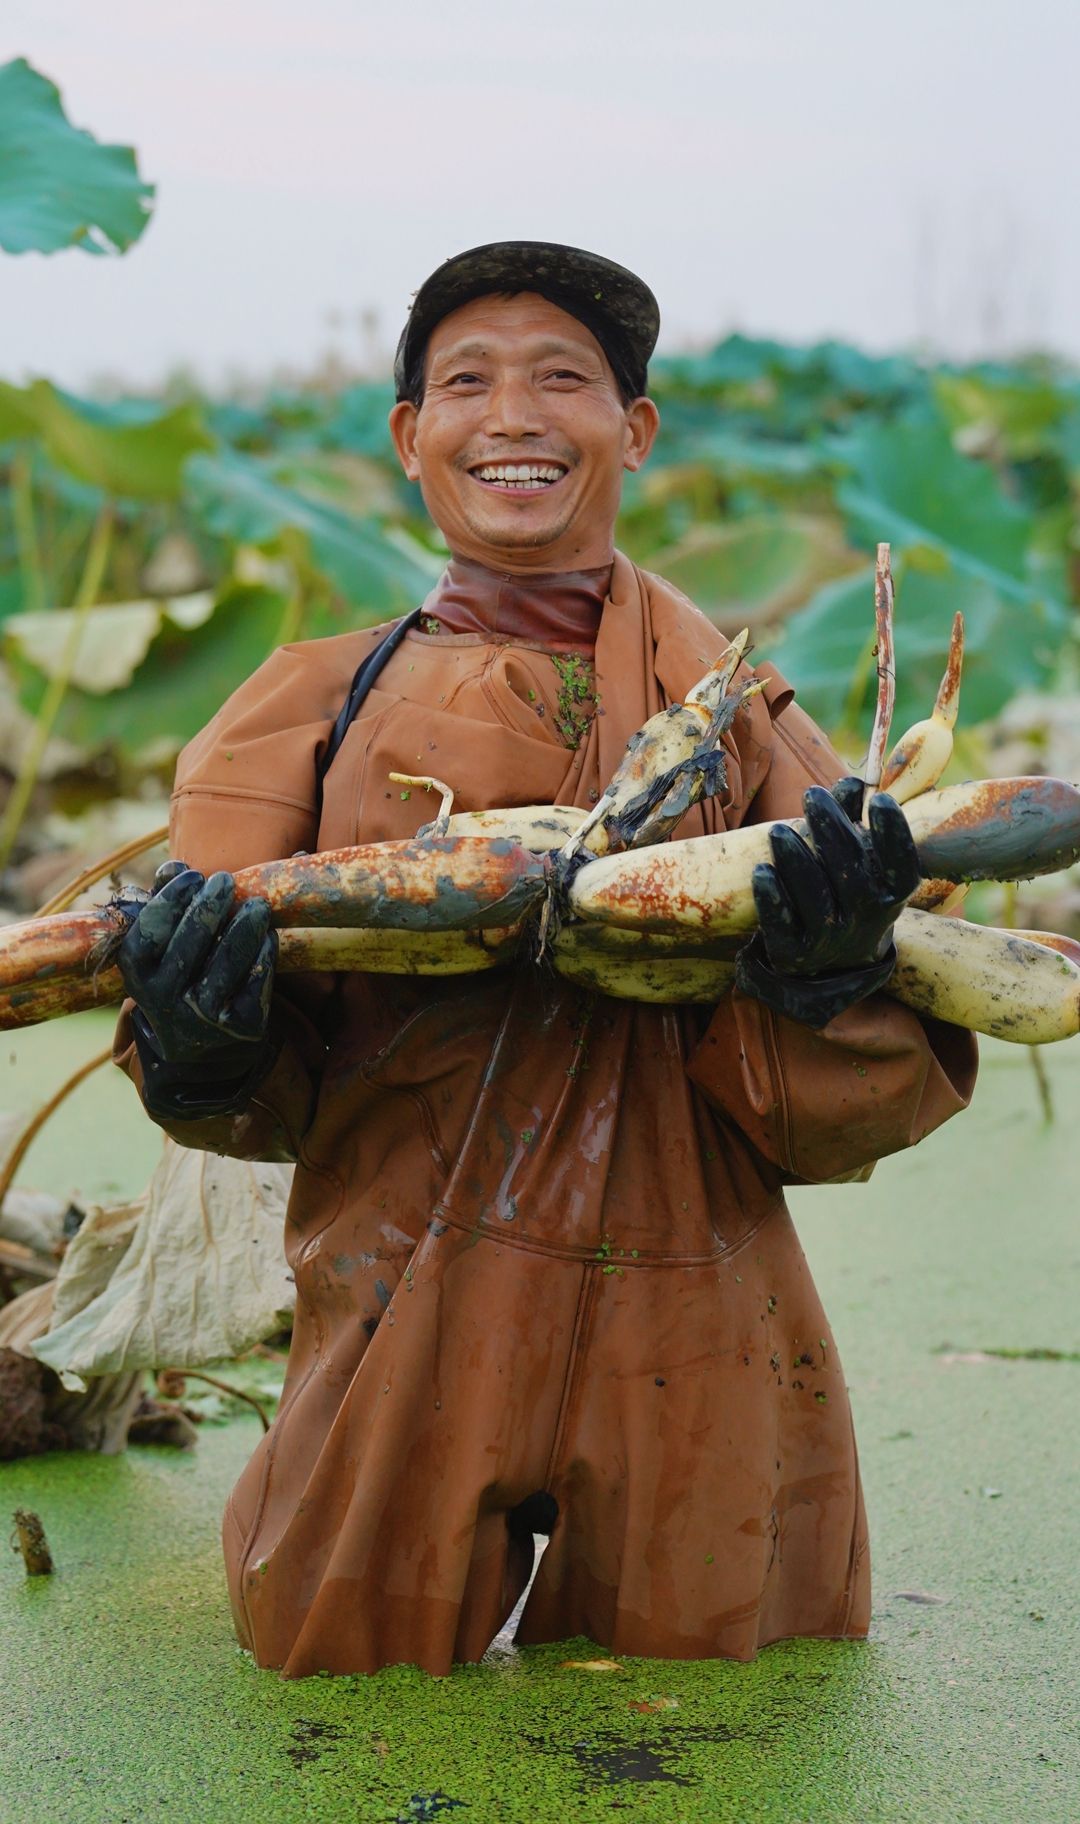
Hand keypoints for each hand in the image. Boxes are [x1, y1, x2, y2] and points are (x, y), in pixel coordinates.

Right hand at [118, 861, 275, 1066]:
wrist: (204, 1056)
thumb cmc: (182, 984)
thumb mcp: (163, 954)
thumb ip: (167, 908)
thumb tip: (173, 866)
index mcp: (138, 979)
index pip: (146, 935)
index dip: (169, 902)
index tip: (191, 875)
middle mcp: (164, 1002)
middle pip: (188, 945)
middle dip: (209, 907)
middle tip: (224, 881)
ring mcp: (202, 1019)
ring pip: (226, 964)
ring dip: (244, 927)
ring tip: (257, 904)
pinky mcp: (241, 1028)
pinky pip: (255, 983)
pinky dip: (264, 954)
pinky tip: (268, 935)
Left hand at [735, 777, 919, 1025]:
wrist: (831, 962)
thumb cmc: (848, 891)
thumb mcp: (862, 860)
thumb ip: (855, 819)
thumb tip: (851, 783)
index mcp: (892, 895)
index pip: (902, 866)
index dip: (894, 835)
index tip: (881, 800)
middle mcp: (867, 921)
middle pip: (853, 875)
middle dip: (832, 831)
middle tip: (813, 796)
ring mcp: (831, 942)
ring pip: (816, 899)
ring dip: (797, 861)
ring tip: (779, 830)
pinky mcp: (794, 955)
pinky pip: (782, 926)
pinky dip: (772, 898)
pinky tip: (761, 870)